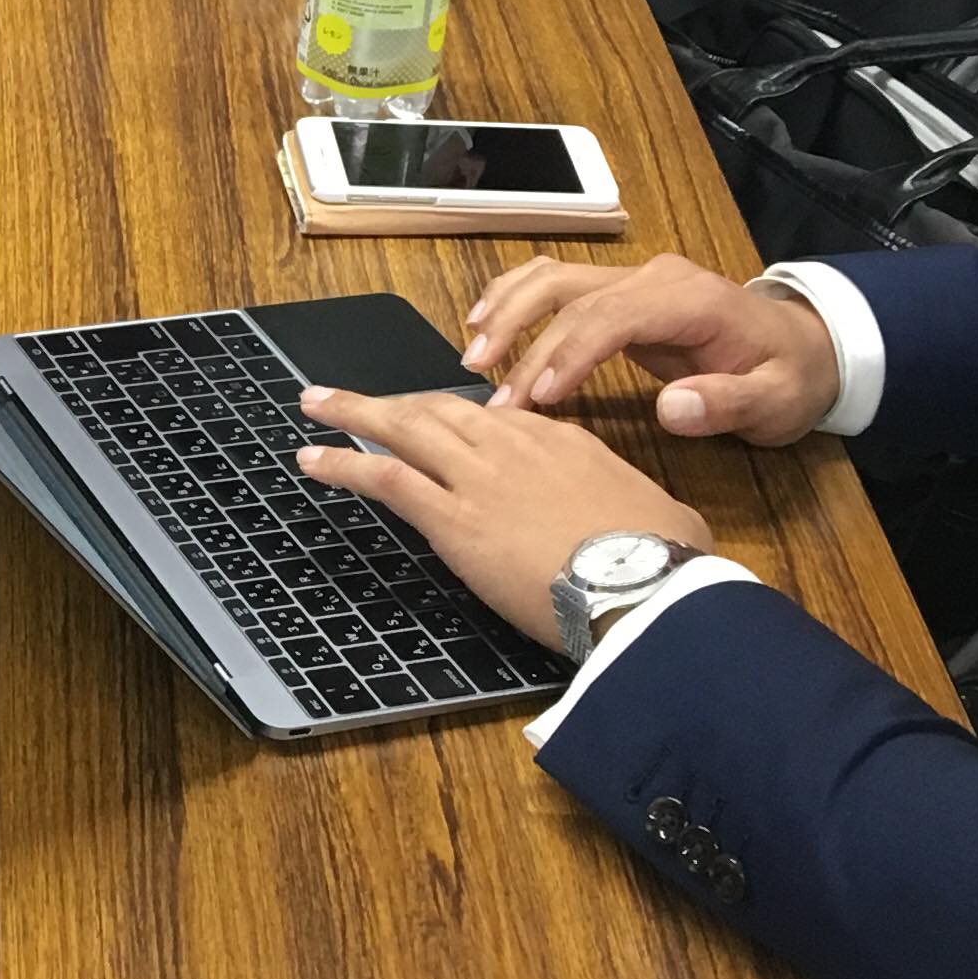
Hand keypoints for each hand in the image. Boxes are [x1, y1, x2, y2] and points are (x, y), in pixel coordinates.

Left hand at [298, 386, 709, 643]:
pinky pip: (386, 478)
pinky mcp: (452, 518)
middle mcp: (513, 444)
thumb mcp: (663, 515)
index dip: (455, 421)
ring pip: (404, 428)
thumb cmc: (664, 558)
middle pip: (440, 410)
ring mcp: (478, 477)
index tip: (431, 424)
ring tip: (314, 405)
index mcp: (562, 439)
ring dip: (352, 414)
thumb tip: (656, 527)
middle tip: (348, 397)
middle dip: (392, 402)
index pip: (496, 418)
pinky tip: (313, 460)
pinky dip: (344, 464)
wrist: (645, 581)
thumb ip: (639, 508)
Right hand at [458, 253, 843, 446]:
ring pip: (554, 278)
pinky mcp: (620, 294)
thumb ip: (727, 404)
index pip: (613, 315)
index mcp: (691, 300)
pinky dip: (516, 299)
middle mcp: (654, 278)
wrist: (806, 347)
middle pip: (570, 292)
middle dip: (522, 336)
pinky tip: (485, 324)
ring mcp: (634, 280)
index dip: (569, 352)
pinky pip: (558, 286)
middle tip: (489, 386)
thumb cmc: (789, 377)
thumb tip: (671, 407)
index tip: (538, 396)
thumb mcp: (776, 401)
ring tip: (474, 356)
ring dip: (507, 311)